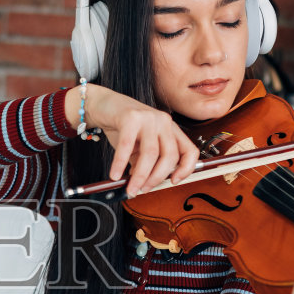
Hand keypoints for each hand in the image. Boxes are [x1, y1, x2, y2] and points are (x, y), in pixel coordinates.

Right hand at [65, 83, 200, 197]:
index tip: (174, 181)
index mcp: (171, 129)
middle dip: (157, 178)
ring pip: (151, 153)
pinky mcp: (130, 117)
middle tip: (144, 189)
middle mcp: (164, 122)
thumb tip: (143, 184)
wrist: (103, 104)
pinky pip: (127, 146)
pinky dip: (120, 163)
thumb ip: (144, 163)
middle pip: (170, 156)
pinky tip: (115, 174)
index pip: (190, 151)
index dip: (186, 169)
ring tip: (130, 187)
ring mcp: (149, 118)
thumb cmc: (123, 126)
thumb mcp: (139, 146)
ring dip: (140, 176)